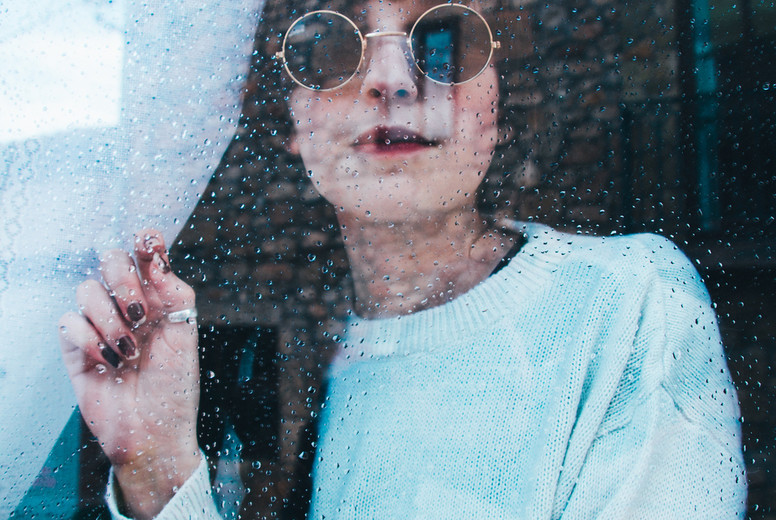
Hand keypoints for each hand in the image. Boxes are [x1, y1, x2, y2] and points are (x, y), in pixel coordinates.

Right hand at [59, 229, 200, 518]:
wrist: (154, 432)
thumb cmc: (175, 386)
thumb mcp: (185, 334)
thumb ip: (174, 291)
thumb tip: (157, 256)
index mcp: (157, 298)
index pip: (145, 255)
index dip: (144, 242)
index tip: (147, 241)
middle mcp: (127, 306)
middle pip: (109, 260)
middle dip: (124, 280)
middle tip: (140, 312)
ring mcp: (99, 325)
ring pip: (87, 289)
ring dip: (110, 319)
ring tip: (130, 350)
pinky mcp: (76, 349)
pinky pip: (68, 321)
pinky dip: (89, 338)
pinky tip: (109, 361)